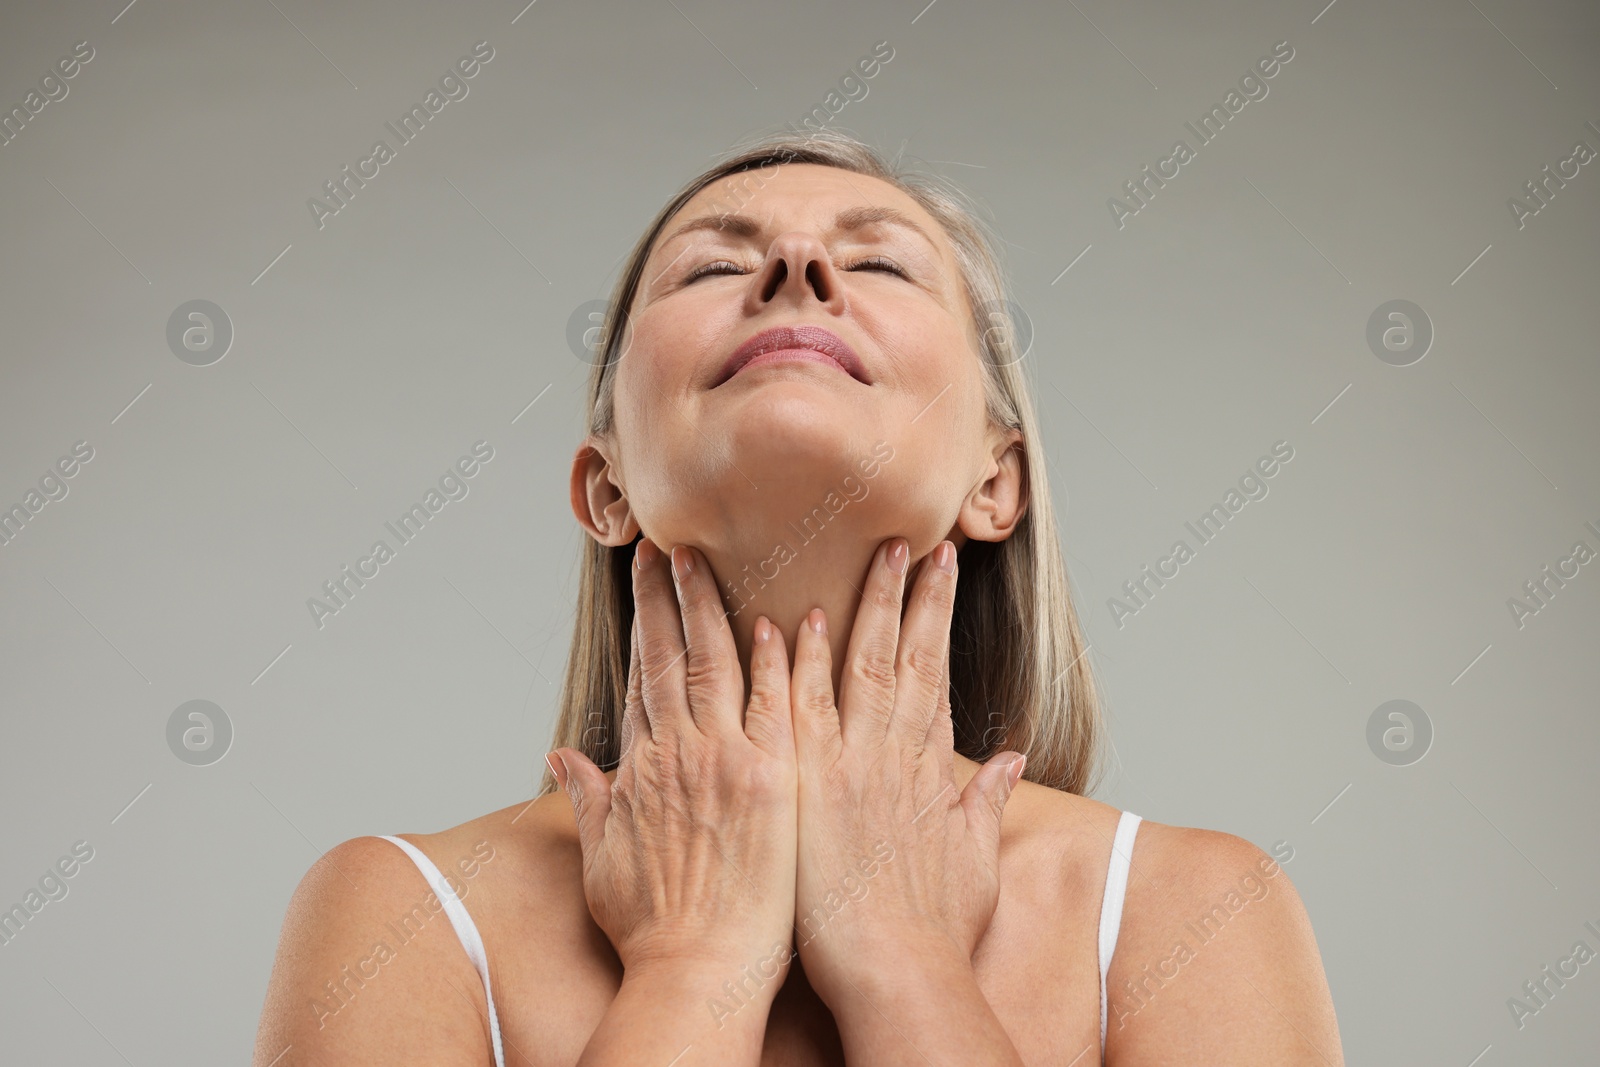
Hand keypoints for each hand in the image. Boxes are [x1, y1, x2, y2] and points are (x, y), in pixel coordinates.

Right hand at [550, 538, 798, 984]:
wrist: (699, 972)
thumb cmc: (654, 927)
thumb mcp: (603, 858)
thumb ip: (587, 798)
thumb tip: (561, 758)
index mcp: (642, 767)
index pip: (642, 677)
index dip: (641, 626)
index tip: (643, 584)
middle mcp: (680, 753)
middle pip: (670, 656)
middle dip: (666, 597)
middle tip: (665, 548)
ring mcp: (728, 760)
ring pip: (718, 664)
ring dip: (711, 607)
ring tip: (706, 560)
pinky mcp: (774, 778)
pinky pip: (777, 703)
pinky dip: (774, 660)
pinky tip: (774, 619)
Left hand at [788, 537, 1025, 1008]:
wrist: (897, 975)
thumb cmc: (931, 930)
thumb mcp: (972, 861)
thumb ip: (986, 801)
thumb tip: (1009, 760)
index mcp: (928, 770)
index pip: (933, 675)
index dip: (934, 619)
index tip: (938, 572)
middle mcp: (894, 756)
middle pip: (904, 656)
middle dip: (909, 594)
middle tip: (909, 540)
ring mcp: (852, 766)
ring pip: (860, 667)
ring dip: (863, 607)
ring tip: (868, 554)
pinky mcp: (810, 785)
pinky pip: (799, 710)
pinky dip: (797, 664)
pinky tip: (789, 619)